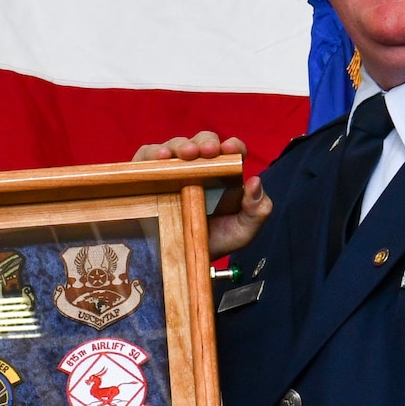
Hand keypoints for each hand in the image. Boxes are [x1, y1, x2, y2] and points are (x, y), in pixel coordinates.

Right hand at [130, 131, 271, 256]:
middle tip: (207, 151)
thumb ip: (258, 210)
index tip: (230, 149)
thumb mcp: (242, 231)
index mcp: (222, 175)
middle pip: (201, 142)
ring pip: (174, 146)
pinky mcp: (146, 176)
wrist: (181, 263)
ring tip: (185, 154)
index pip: (229, 152)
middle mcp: (196, 167)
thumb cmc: (213, 243)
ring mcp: (170, 170)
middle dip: (205, 142)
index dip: (231, 146)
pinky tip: (161, 159)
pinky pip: (146, 157)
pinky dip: (152, 154)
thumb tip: (254, 182)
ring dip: (180, 145)